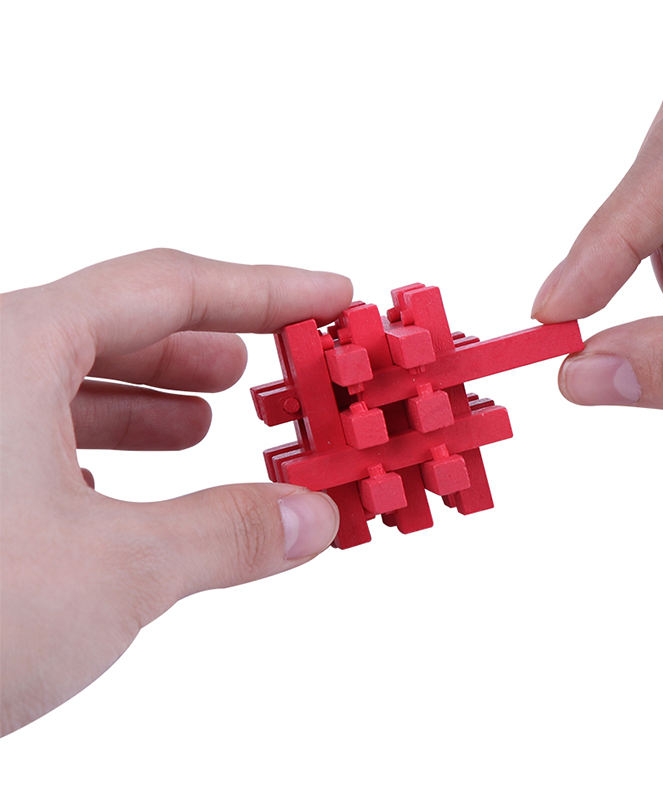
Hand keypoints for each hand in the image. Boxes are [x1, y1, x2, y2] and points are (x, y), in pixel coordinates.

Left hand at [0, 249, 352, 734]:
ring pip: (71, 381)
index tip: (325, 294)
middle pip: (119, 324)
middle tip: (275, 368)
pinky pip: (33, 433)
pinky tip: (122, 484)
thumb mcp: (111, 573)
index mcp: (9, 348)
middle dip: (211, 347)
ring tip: (212, 420)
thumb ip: (226, 535)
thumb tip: (309, 521)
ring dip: (154, 400)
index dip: (265, 288)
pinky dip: (97, 448)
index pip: (170, 285)